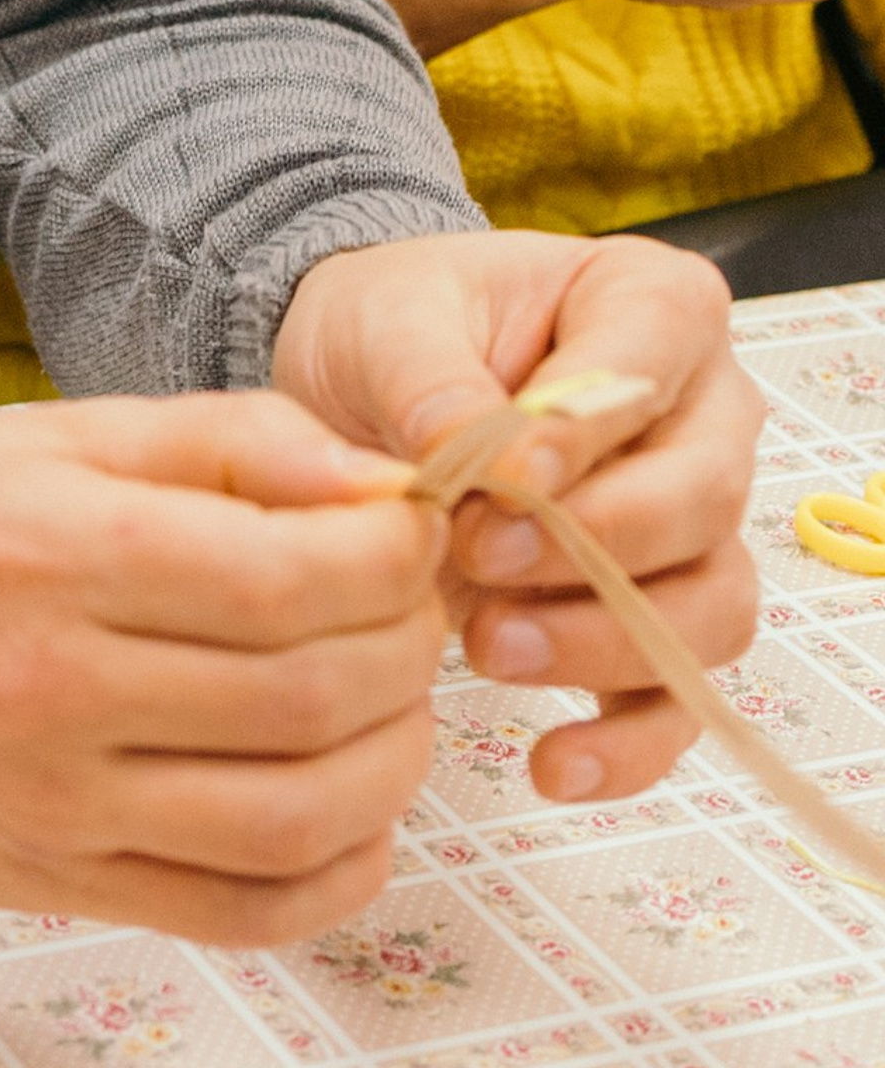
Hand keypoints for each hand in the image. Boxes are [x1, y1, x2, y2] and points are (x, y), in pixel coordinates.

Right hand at [0, 393, 446, 940]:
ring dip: (395, 760)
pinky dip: (341, 870)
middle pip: (310, 697)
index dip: (389, 556)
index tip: (408, 527)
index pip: (282, 576)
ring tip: (392, 699)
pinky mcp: (61, 888)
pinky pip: (247, 911)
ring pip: (301, 817)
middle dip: (407, 645)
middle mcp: (46, 689)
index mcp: (44, 551)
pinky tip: (354, 807)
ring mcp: (54, 809)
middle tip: (410, 604)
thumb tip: (377, 481)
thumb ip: (223, 442)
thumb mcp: (54, 436)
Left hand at [274, 229, 761, 802]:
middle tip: (477, 558)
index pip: (657, 357)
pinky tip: (553, 763)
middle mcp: (701, 413)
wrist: (356, 394)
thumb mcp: (385, 319)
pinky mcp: (657, 615)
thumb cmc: (390, 331)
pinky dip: (629, 743)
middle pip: (702, 497)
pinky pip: (681, 696)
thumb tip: (478, 454)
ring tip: (488, 647)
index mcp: (649, 304)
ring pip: (710, 605)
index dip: (589, 431)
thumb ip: (432, 379)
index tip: (502, 480)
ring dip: (606, 641)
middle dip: (593, 544)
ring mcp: (692, 524)